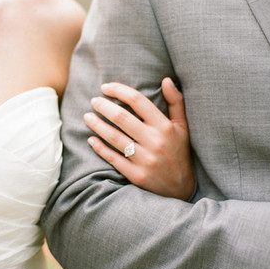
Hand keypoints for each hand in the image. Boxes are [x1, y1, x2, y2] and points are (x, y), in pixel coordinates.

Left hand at [84, 78, 194, 199]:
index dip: (119, 90)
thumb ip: (176, 102)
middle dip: (103, 106)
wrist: (182, 189)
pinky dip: (100, 148)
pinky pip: (113, 158)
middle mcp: (155, 142)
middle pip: (122, 118)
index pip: (138, 101)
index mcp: (165, 126)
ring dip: (97, 125)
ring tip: (87, 117)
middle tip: (93, 101)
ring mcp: (145, 160)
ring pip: (114, 138)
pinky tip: (91, 139)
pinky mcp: (136, 175)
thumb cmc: (180, 152)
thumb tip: (166, 79)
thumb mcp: (182, 127)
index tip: (105, 87)